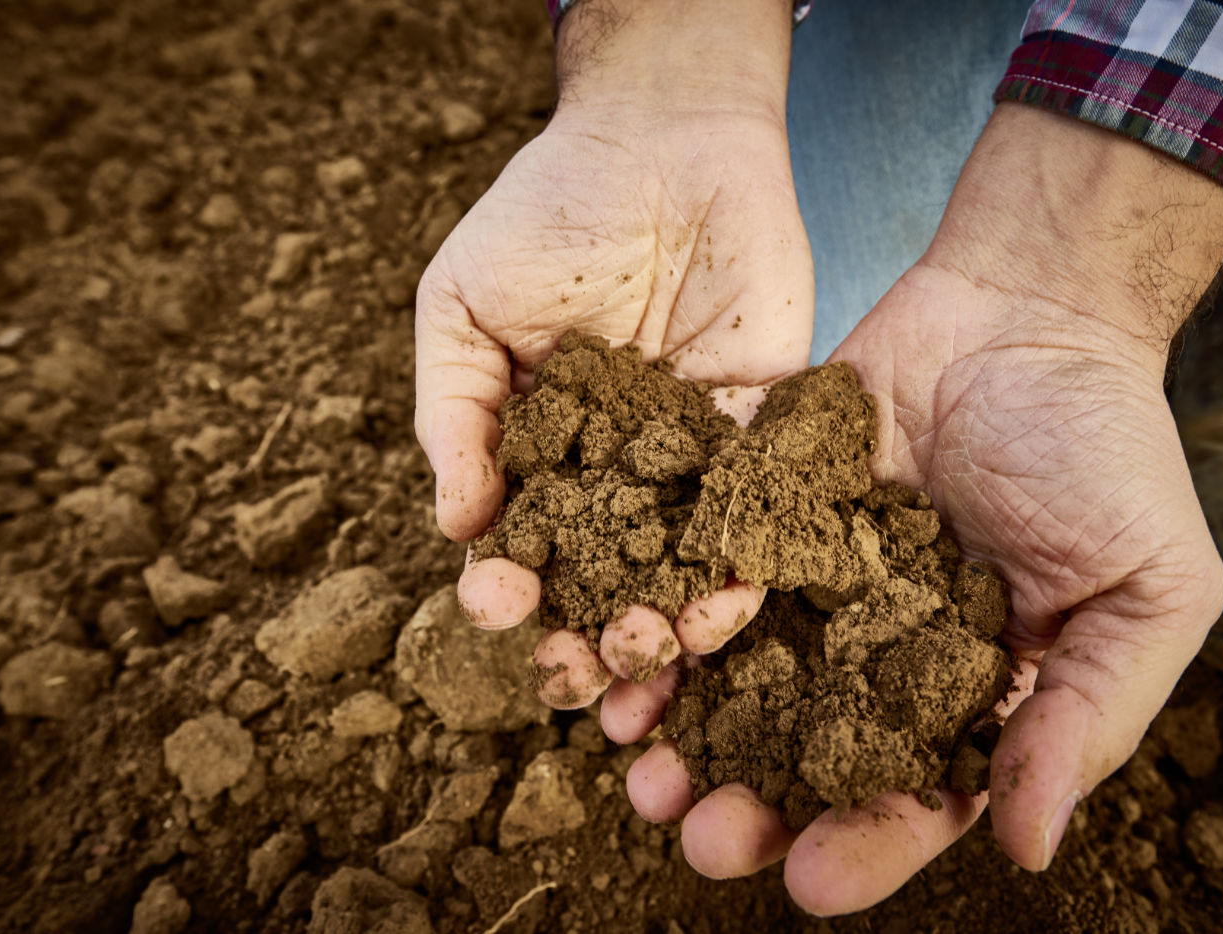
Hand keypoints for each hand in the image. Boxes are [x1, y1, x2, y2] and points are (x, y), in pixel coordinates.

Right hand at [415, 0, 812, 703]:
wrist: (659, 135)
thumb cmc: (545, 214)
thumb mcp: (462, 307)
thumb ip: (456, 416)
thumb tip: (456, 530)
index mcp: (541, 455)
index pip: (525, 550)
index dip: (512, 594)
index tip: (501, 609)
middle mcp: (619, 473)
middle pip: (610, 580)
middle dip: (597, 635)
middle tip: (591, 664)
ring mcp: (693, 456)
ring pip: (688, 563)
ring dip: (676, 622)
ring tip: (662, 646)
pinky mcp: (766, 427)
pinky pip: (762, 508)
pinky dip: (751, 558)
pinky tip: (734, 596)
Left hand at [607, 105, 1222, 913]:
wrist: (1029, 310)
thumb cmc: (1106, 452)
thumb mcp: (1144, 591)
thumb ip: (1087, 715)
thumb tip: (1027, 848)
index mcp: (967, 692)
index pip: (914, 793)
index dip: (865, 843)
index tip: (811, 882)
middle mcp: (875, 653)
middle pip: (801, 754)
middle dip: (746, 803)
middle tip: (696, 836)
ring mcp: (809, 584)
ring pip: (734, 679)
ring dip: (682, 732)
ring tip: (638, 772)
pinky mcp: (756, 514)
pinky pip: (700, 577)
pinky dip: (659, 621)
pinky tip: (617, 660)